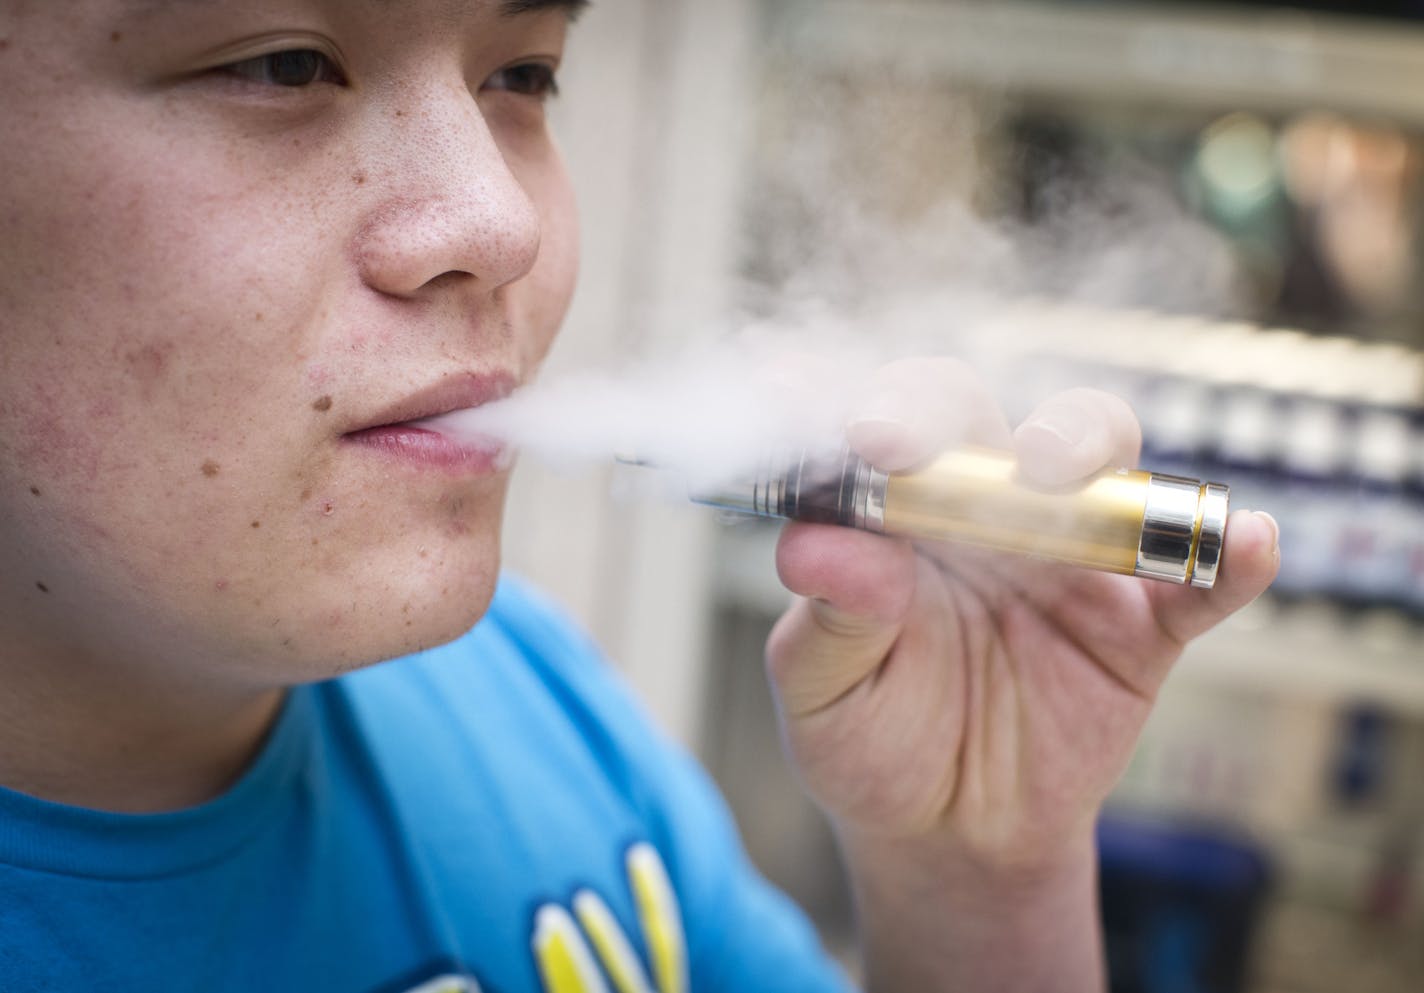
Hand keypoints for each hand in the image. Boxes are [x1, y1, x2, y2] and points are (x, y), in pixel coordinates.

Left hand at [767, 358, 1280, 869]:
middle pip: (996, 423)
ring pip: (1102, 466)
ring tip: (1055, 473)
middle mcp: (985, 514)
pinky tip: (1250, 541)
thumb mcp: (822, 693)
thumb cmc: (873, 740)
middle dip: (956, 415)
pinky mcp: (1139, 628)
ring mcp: (1069, 562)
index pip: (894, 429)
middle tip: (919, 447)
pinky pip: (1196, 584)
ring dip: (1087, 448)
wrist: (949, 833)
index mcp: (899, 516)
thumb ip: (828, 618)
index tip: (860, 436)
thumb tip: (817, 547)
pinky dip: (1229, 559)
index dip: (880, 413)